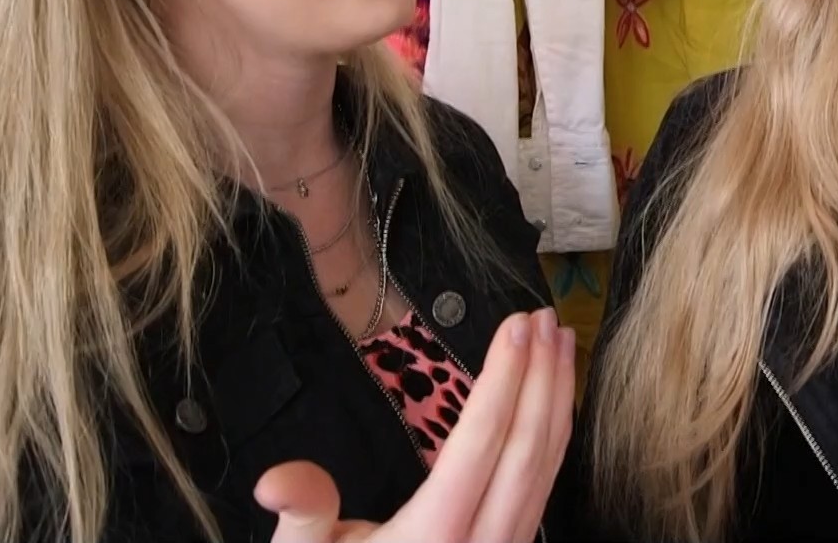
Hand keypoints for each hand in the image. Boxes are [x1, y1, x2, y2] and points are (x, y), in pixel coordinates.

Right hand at [254, 308, 575, 542]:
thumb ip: (302, 514)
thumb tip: (277, 481)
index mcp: (436, 534)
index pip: (483, 440)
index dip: (505, 377)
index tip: (518, 324)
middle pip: (529, 447)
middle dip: (542, 376)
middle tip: (548, 316)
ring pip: (547, 467)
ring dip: (557, 400)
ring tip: (561, 343)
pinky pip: (544, 487)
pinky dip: (554, 437)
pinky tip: (551, 405)